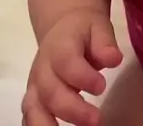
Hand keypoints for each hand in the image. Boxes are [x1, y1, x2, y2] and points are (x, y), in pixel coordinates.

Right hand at [22, 9, 122, 125]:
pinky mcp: (32, 97)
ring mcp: (35, 84)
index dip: (82, 76)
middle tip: (96, 120)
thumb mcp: (99, 26)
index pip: (66, 62)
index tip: (101, 86)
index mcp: (60, 46)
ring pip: (34, 108)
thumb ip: (105, 42)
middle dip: (72, 109)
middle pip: (51, 91)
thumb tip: (114, 59)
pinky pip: (29, 116)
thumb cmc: (85, 30)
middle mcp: (43, 67)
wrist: (63, 27)